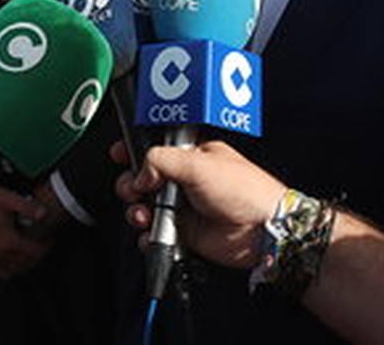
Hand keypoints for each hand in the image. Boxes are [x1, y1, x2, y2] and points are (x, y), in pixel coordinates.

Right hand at [0, 184, 51, 278]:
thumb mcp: (8, 198)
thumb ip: (28, 207)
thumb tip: (43, 213)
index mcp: (6, 240)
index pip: (33, 252)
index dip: (45, 247)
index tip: (49, 241)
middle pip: (25, 263)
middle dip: (37, 256)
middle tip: (43, 246)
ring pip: (13, 270)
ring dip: (24, 264)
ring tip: (30, 253)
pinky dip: (9, 268)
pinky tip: (13, 259)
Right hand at [115, 139, 285, 269]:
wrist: (263, 231)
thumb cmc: (244, 191)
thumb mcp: (198, 164)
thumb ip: (161, 160)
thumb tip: (139, 174)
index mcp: (192, 154)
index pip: (156, 146)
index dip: (135, 149)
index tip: (119, 154)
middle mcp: (185, 179)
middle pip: (143, 179)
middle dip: (131, 184)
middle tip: (135, 190)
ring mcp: (184, 207)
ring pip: (145, 207)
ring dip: (137, 211)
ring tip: (145, 216)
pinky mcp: (185, 233)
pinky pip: (155, 235)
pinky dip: (148, 237)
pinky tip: (154, 235)